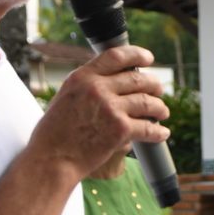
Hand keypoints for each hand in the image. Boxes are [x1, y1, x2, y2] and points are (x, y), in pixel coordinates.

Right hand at [28, 45, 169, 177]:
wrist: (51, 160)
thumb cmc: (55, 133)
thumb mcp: (66, 96)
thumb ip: (88, 85)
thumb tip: (115, 79)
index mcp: (82, 77)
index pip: (116, 56)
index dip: (137, 55)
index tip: (148, 58)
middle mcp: (97, 88)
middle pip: (138, 79)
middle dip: (154, 85)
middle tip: (158, 90)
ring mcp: (110, 108)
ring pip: (147, 102)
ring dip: (159, 107)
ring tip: (162, 112)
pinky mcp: (120, 130)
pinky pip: (148, 127)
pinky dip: (158, 131)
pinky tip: (162, 133)